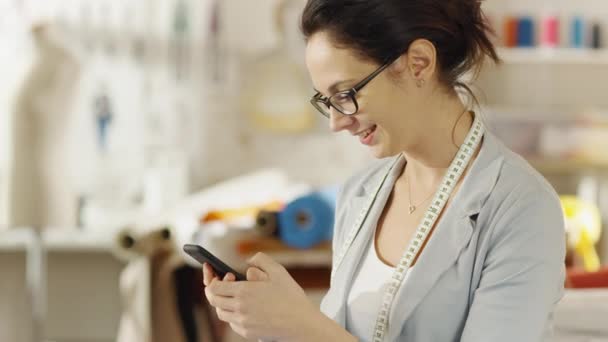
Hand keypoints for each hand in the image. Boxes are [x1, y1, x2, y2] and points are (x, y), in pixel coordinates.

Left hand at [202, 253, 317, 340]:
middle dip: (214, 292)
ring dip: (223, 304)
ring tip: (233, 297)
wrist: (301, 324)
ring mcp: (242, 322)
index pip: (214, 287)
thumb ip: (261, 260)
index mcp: (244, 292)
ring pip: (221, 313)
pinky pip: (232, 323)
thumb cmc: (291, 297)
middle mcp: (239, 308)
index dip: (213, 281)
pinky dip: (233, 315)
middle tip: (221, 286)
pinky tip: (243, 309)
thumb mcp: (278, 271)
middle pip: (214, 301)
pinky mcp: (247, 333)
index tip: (219, 277)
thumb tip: (248, 261)